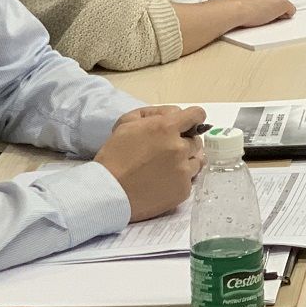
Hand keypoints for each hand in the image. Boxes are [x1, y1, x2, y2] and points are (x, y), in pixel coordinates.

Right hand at [95, 104, 205, 221]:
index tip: (187, 125)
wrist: (108, 193)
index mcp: (167, 128)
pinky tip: (164, 182)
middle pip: (196, 140)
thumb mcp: (126, 123)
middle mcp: (180, 148)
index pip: (196, 115)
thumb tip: (174, 114)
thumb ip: (153, 114)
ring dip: (187, 161)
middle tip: (167, 151)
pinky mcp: (183, 190)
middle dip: (185, 142)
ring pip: (197, 160)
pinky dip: (180, 179)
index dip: (193, 118)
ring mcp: (184, 171)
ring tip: (168, 167)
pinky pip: (189, 180)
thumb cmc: (113, 156)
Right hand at [228, 0, 296, 27]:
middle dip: (271, 3)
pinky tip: (274, 18)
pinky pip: (291, 10)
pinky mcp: (282, 3)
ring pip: (283, 2)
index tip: (262, 3)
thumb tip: (254, 1)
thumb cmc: (235, 6)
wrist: (236, 9)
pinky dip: (285, 15)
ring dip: (276, 8)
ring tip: (263, 14)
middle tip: (261, 11)